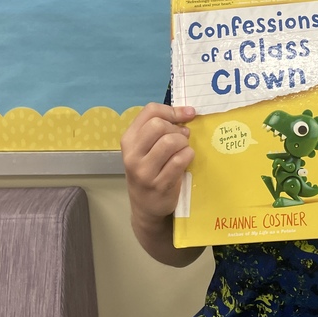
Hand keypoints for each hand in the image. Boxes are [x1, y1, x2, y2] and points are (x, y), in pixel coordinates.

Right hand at [121, 102, 195, 221]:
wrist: (145, 206)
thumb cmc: (149, 171)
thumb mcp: (146, 148)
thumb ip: (160, 128)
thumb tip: (188, 112)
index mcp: (129, 140)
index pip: (150, 111)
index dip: (172, 110)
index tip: (188, 114)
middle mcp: (132, 154)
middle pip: (158, 125)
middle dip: (176, 129)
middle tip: (182, 138)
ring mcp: (144, 171)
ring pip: (169, 142)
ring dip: (183, 143)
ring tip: (183, 149)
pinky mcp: (159, 184)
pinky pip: (179, 160)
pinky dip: (188, 156)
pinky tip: (185, 160)